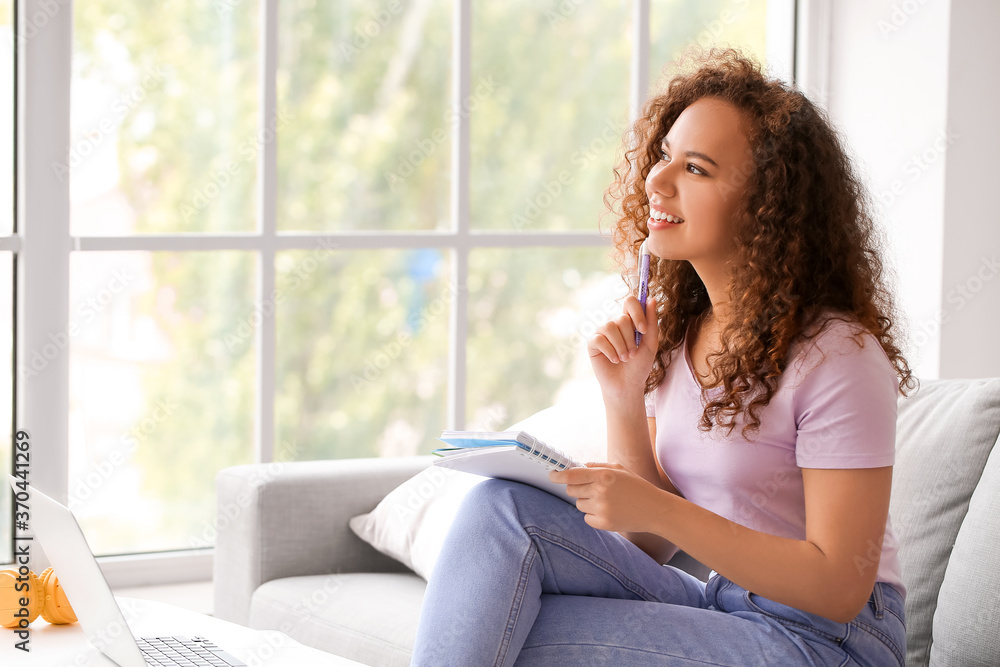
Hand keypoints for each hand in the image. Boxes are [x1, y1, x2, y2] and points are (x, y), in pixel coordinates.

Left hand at [549, 462, 667, 532]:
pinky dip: (593, 515)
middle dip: (577, 488)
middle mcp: (600, 491)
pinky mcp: (603, 523)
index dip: (558, 475)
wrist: (655, 509)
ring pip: (579, 504)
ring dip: (586, 501)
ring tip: (606, 500)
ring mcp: (601, 508)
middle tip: (592, 488)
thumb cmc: (637, 487)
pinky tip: (609, 511)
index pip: (571, 475)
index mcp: (604, 475)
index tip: (552, 475)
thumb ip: (596, 466)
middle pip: (572, 490)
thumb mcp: (619, 469)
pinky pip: (586, 517)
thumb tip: (577, 467)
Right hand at [587, 297, 658, 401]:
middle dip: (630, 339)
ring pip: (610, 327)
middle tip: (633, 354)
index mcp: (630, 321)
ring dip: (621, 346)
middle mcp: (615, 323)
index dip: (637, 312)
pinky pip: (600, 339)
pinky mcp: (593, 343)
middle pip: (622, 318)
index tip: (642, 330)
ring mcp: (602, 332)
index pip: (630, 302)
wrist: (627, 385)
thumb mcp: (650, 345)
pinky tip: (614, 360)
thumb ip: (651, 323)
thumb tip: (651, 299)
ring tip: (624, 358)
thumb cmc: (639, 366)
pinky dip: (610, 351)